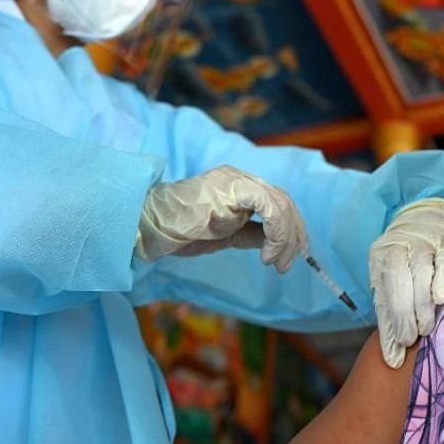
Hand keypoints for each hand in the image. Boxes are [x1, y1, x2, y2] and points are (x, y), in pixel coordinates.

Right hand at [135, 165, 307, 271]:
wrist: (151, 226)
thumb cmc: (180, 231)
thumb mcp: (226, 235)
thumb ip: (251, 233)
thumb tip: (275, 244)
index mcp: (240, 187)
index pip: (277, 202)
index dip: (291, 229)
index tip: (292, 255)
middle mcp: (241, 178)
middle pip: (284, 202)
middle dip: (292, 236)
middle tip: (286, 264)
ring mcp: (237, 180)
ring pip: (280, 204)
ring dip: (284, 239)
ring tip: (273, 263)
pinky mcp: (233, 188)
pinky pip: (269, 205)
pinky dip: (276, 231)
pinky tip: (265, 253)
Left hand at [368, 197, 443, 367]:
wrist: (430, 219)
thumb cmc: (409, 261)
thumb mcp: (393, 284)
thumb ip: (391, 319)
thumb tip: (393, 360)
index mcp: (381, 257)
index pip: (383, 292)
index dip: (390, 323)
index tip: (398, 350)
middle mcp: (398, 246)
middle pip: (398, 279)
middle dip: (404, 313)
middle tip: (412, 339)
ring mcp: (423, 242)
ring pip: (420, 271)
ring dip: (423, 302)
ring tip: (426, 327)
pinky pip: (443, 261)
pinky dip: (442, 280)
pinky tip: (441, 298)